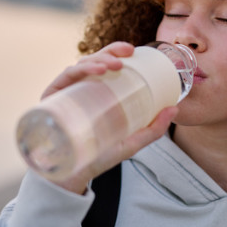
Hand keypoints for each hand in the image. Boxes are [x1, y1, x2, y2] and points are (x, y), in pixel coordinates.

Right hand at [39, 41, 177, 193]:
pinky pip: (65, 77)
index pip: (104, 65)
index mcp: (96, 92)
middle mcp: (79, 89)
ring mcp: (65, 94)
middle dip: (110, 51)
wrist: (73, 177)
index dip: (116, 51)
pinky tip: (96, 71)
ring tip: (114, 65)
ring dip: (98, 60)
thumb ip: (153, 129)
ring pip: (80, 66)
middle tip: (127, 52)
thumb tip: (175, 109)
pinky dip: (80, 70)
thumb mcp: (130, 142)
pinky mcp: (51, 100)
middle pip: (93, 61)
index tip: (132, 49)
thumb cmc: (99, 156)